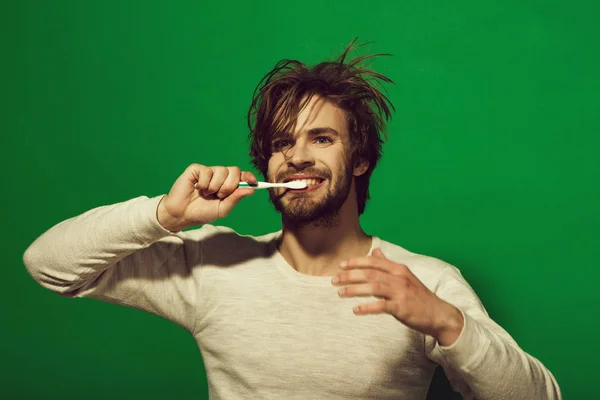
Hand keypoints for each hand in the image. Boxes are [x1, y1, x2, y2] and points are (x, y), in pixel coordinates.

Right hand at [157, 164, 256, 231]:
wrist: (183, 214)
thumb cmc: (202, 212)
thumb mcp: (223, 209)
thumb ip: (236, 198)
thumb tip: (251, 189)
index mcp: (228, 185)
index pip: (242, 175)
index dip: (248, 176)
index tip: (253, 182)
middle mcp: (220, 176)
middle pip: (234, 170)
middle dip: (229, 185)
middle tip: (219, 195)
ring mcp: (208, 172)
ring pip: (221, 171)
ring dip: (214, 186)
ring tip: (206, 194)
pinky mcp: (196, 169)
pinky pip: (207, 171)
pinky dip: (203, 183)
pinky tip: (197, 188)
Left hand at [332, 249, 463, 345]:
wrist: (439, 314)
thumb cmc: (419, 296)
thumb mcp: (405, 276)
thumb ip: (388, 265)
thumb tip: (376, 251)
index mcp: (399, 269)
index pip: (373, 262)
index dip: (356, 262)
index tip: (341, 265)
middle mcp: (399, 278)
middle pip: (370, 273)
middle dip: (350, 275)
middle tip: (334, 280)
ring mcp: (401, 293)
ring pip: (373, 287)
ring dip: (354, 290)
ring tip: (340, 293)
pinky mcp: (402, 308)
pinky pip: (381, 306)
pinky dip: (367, 307)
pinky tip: (356, 309)